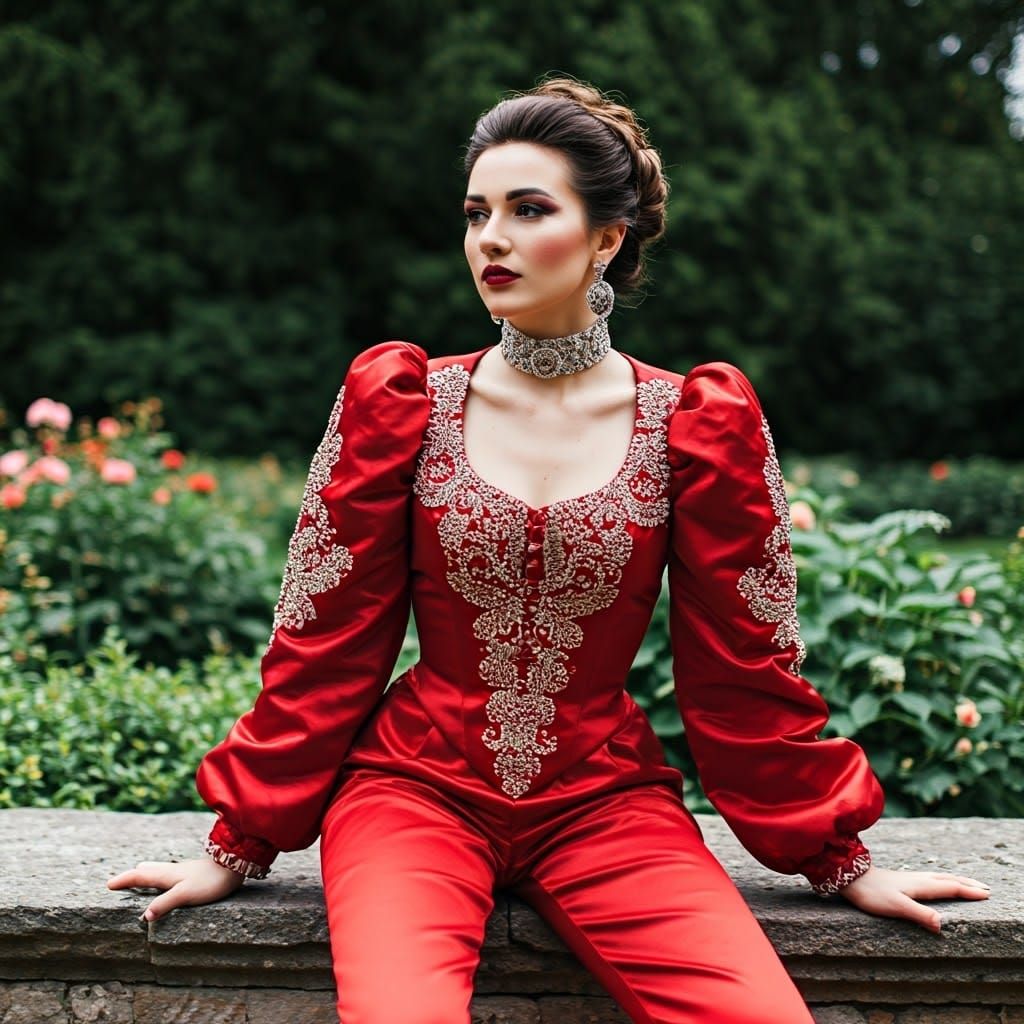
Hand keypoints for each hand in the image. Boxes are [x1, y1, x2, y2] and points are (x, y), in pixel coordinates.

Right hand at [107, 857, 246, 921]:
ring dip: (147, 873)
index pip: (140, 876)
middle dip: (133, 875)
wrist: (234, 865)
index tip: (108, 884)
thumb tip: (145, 916)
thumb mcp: (186, 894)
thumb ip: (165, 903)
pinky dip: (160, 876)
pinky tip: (169, 879)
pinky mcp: (194, 874)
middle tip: (120, 879)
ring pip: (159, 871)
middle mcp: (173, 871)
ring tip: (140, 873)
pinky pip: (170, 874)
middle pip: (148, 871)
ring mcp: (184, 871)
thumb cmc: (210, 881)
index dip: (124, 880)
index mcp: (167, 875)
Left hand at [837, 866, 990, 931]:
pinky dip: (941, 880)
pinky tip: (934, 882)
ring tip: (966, 884)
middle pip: (948, 880)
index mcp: (921, 886)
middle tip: (985, 888)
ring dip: (955, 880)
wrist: (848, 876)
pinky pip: (928, 878)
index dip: (969, 892)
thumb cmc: (871, 893)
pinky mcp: (900, 879)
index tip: (987, 894)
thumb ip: (919, 915)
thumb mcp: (896, 907)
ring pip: (938, 877)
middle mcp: (918, 879)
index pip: (950, 888)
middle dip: (967, 884)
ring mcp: (909, 878)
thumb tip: (942, 925)